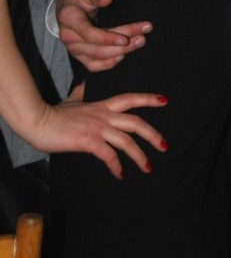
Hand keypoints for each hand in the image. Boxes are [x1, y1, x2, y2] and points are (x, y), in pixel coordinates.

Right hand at [31, 85, 167, 178]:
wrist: (37, 121)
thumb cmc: (53, 113)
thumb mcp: (72, 100)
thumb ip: (81, 93)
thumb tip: (84, 83)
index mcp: (102, 105)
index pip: (130, 98)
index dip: (148, 99)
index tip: (165, 100)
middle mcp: (104, 115)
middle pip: (136, 122)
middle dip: (153, 134)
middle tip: (165, 146)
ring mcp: (97, 127)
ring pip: (127, 141)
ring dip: (140, 155)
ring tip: (149, 167)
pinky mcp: (88, 141)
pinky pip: (109, 155)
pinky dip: (117, 166)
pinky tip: (120, 174)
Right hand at [57, 0, 151, 71]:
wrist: (69, 9)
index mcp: (68, 18)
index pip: (88, 34)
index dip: (107, 38)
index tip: (126, 39)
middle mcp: (68, 37)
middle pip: (97, 48)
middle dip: (122, 45)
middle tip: (142, 38)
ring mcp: (73, 49)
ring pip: (98, 57)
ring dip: (120, 52)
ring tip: (139, 42)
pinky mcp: (79, 56)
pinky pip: (93, 66)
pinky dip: (108, 64)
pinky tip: (122, 56)